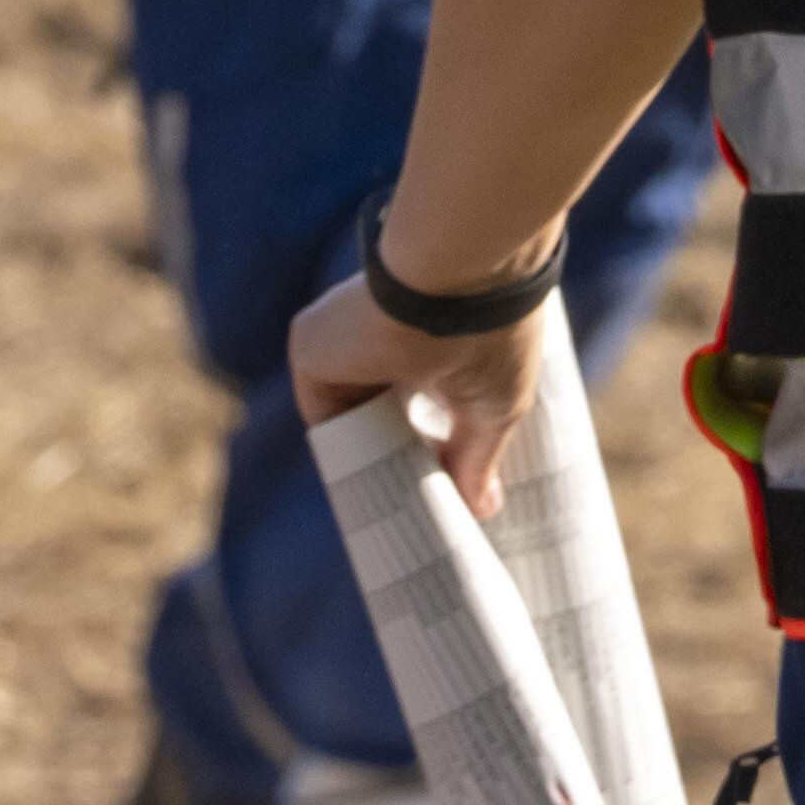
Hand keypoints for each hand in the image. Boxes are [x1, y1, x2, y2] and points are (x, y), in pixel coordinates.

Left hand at [281, 241, 567, 511]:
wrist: (454, 284)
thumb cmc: (490, 333)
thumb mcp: (492, 406)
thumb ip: (477, 457)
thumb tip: (485, 511)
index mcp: (429, 337)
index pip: (416, 400)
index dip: (426, 444)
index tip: (441, 489)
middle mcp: (382, 336)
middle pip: (381, 415)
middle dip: (398, 460)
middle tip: (420, 514)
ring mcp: (344, 344)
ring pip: (352, 420)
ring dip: (369, 464)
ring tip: (398, 520)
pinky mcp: (312, 350)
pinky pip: (324, 420)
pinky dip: (341, 458)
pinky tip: (365, 500)